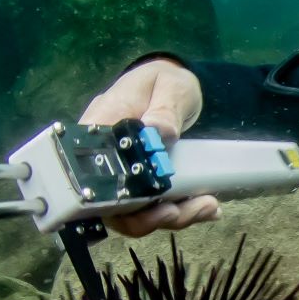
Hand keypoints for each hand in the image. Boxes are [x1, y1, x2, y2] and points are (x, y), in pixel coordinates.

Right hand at [78, 58, 217, 236]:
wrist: (177, 87)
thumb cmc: (166, 81)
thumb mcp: (171, 87)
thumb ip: (165, 108)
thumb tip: (156, 131)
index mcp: (103, 125)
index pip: (90, 167)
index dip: (107, 194)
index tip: (143, 199)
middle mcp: (107, 156)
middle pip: (109, 204)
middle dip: (145, 217)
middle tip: (177, 211)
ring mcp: (124, 175)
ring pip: (134, 214)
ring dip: (171, 218)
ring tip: (207, 207)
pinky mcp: (143, 186)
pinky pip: (155, 209)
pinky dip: (182, 213)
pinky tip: (207, 208)